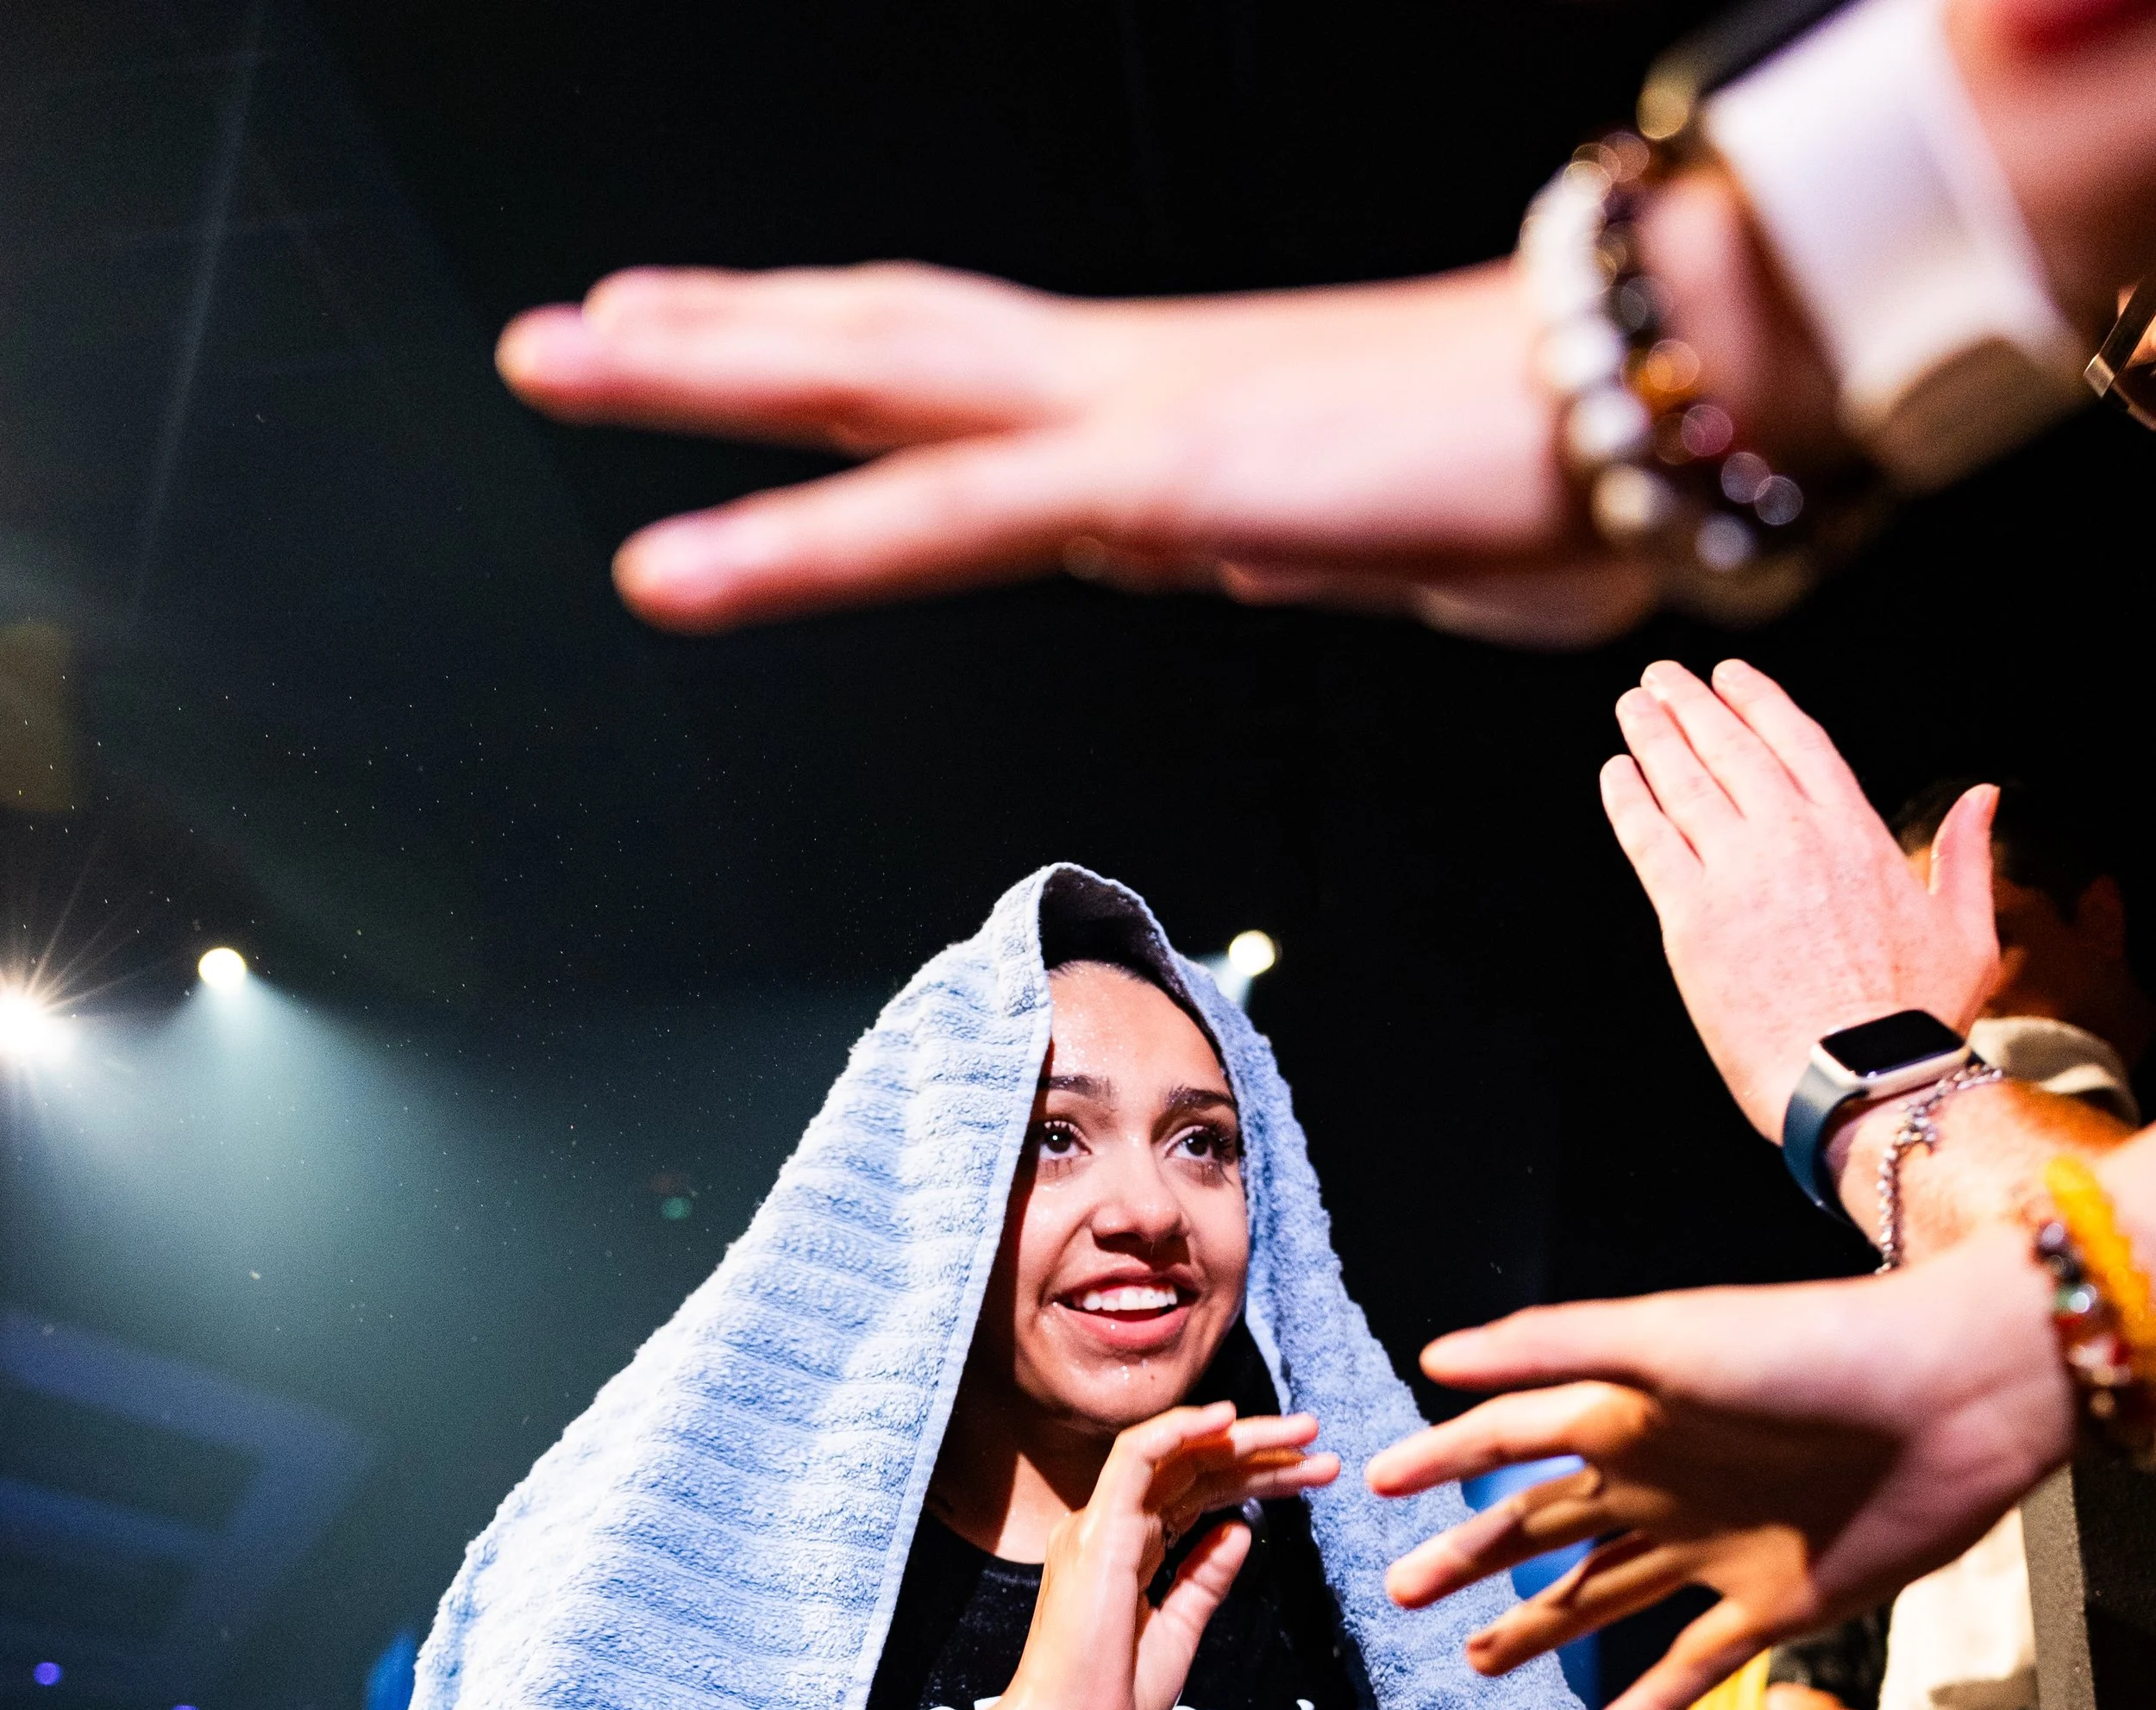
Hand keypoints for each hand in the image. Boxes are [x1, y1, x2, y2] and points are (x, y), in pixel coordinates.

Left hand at [497, 260, 1600, 634]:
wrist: (1652, 414)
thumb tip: (1272, 553)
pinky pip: (935, 523)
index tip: (725, 348)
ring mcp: (1128, 421)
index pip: (958, 375)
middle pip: (881, 342)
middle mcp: (1123, 389)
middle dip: (719, 336)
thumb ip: (1293, 550)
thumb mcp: (1382, 545)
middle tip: (571, 332)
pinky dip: (797, 544)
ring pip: (871, 385)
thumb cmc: (1552, 477)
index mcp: (1169, 411)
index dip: (828, 359)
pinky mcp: (1152, 484)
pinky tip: (680, 564)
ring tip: (554, 363)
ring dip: (701, 379)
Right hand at [995, 1403, 1335, 1709]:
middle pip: (1193, 1469)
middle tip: (1319, 1439)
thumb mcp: (1179, 1632)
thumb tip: (1239, 1530)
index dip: (1257, 1478)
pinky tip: (1228, 1421)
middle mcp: (1110, 1528)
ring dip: (1239, 1437)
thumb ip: (1204, 1579)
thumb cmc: (1113, 1703)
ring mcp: (1100, 1526)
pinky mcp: (1099, 1533)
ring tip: (1301, 1431)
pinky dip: (1180, 1432)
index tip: (1313, 1473)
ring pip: (1174, 1455)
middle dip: (1260, 1450)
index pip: (1198, 1493)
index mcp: (1126, 1550)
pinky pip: (1135, 1458)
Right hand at [1366, 1225, 2074, 1709]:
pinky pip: (1699, 1660)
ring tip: (1474, 1662)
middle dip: (1469, 1559)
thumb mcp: (1666, 1336)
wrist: (1952, 1398)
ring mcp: (1716, 1548)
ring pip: (1602, 1596)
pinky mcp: (1778, 1605)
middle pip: (1541, 1528)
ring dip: (1538, 1627)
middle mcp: (1662, 1482)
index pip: (1509, 1443)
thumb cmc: (1807, 1349)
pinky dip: (1654, 1698)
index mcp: (1628, 1415)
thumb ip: (1551, 1349)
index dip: (1441, 1461)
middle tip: (1400, 1595)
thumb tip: (1435, 1357)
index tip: (1374, 1485)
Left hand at [1601, 659, 2001, 1142]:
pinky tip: (1614, 773)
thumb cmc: (1915, 1020)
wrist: (1859, 1080)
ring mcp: (1737, 874)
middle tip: (1660, 679)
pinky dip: (1629, 800)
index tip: (1729, 677)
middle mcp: (1793, 837)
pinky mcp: (1690, 920)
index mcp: (1856, 832)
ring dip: (1653, 736)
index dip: (1757, 702)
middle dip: (1692, 705)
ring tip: (1633, 705)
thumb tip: (1984, 795)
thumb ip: (1966, 855)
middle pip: (1731, 748)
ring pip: (1684, 783)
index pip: (1797, 740)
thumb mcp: (1966, 931)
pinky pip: (1649, 840)